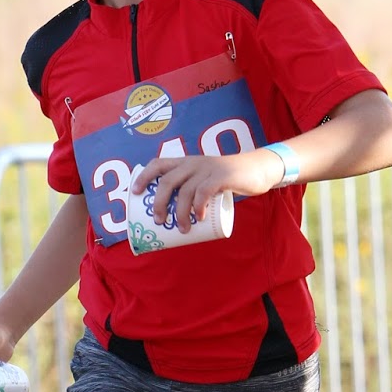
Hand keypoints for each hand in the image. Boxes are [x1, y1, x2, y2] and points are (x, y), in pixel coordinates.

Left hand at [131, 149, 282, 232]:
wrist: (256, 169)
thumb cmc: (227, 179)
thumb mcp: (205, 178)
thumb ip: (192, 189)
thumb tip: (175, 216)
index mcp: (186, 162)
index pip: (158, 163)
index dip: (144, 176)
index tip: (135, 192)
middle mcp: (193, 162)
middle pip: (167, 181)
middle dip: (159, 203)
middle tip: (159, 221)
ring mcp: (207, 168)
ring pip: (185, 191)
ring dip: (180, 212)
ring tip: (182, 228)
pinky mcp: (222, 176)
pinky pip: (204, 191)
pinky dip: (198, 207)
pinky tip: (199, 218)